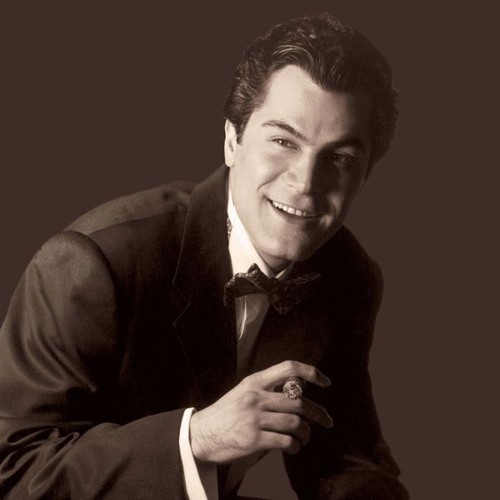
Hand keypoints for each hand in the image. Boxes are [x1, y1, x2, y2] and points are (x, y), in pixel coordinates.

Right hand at [189, 360, 332, 463]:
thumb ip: (267, 390)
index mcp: (255, 381)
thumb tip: (298, 394)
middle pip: (298, 400)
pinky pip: (285, 441)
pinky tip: (293, 447)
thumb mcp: (244, 392)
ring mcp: (254, 418)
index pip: (289, 368)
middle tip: (327, 420)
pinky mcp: (253, 439)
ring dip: (307, 432)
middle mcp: (256, 396)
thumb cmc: (226, 413)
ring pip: (295, 422)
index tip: (325, 382)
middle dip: (318, 412)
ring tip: (305, 437)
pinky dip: (295, 446)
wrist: (201, 433)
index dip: (311, 372)